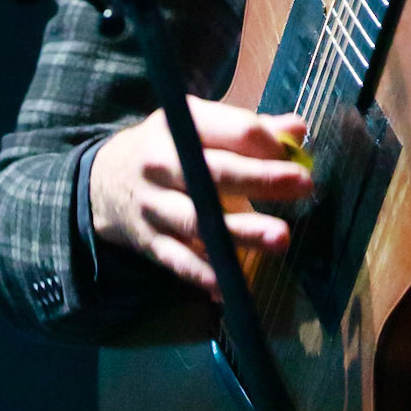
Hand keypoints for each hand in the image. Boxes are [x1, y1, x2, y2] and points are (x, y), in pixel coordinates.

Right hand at [89, 98, 313, 293]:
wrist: (106, 181)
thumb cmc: (170, 148)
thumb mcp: (199, 125)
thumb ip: (249, 129)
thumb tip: (298, 129)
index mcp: (180, 126)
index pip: (229, 130)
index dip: (266, 143)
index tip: (294, 156)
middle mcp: (162, 164)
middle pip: (216, 172)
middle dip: (262, 179)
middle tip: (304, 186)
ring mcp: (154, 205)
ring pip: (200, 221)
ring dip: (242, 231)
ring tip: (281, 238)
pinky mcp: (150, 242)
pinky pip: (179, 261)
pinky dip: (205, 274)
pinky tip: (233, 285)